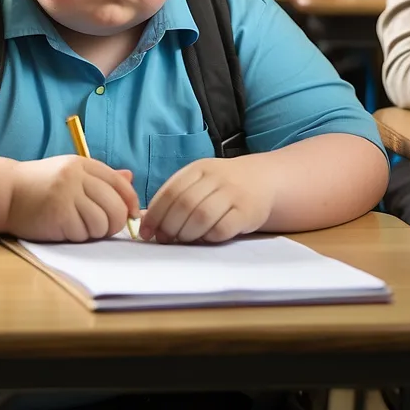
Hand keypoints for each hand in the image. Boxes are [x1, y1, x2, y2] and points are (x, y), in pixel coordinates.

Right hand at [7, 155, 139, 241]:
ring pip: (101, 222)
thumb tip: (130, 177)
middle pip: (115, 206)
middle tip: (104, 228)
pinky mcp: (58, 214)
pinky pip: (82, 233)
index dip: (131, 201)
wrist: (7, 192)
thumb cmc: (41, 185)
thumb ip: (100, 178)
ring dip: (95, 231)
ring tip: (81, 227)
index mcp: (83, 164)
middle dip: (115, 222)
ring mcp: (67, 195)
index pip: (120, 183)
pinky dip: (78, 236)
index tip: (132, 215)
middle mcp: (77, 176)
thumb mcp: (71, 173)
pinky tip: (65, 229)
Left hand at [140, 157, 273, 243]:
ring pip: (202, 216)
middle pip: (184, 204)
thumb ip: (175, 197)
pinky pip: (222, 228)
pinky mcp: (248, 212)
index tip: (146, 232)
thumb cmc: (222, 186)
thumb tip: (146, 222)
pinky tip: (205, 238)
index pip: (170, 191)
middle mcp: (216, 178)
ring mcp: (233, 193)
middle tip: (164, 239)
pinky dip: (209, 237)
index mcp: (198, 169)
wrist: (263, 180)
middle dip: (169, 226)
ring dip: (187, 234)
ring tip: (183, 240)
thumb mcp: (198, 182)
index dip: (155, 214)